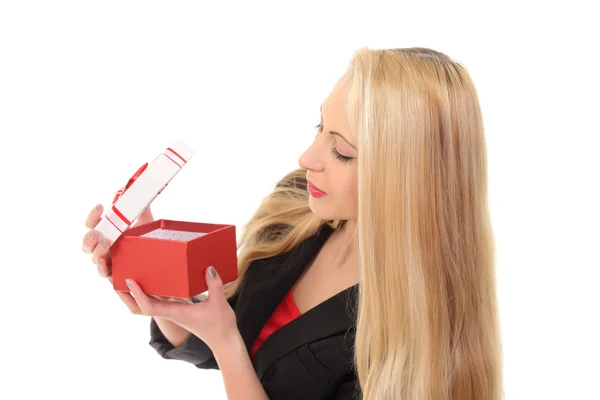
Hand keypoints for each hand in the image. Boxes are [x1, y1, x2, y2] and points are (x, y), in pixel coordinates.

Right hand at [82, 203, 153, 278]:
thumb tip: (142, 192)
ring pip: (95, 259)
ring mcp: (109, 261)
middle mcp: (104, 248)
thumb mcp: (146, 221)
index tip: (100, 206)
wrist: (160, 257)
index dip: (93, 216)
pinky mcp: (115, 274)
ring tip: (107, 243)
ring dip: (97, 252)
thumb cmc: (148, 238)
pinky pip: (105, 274)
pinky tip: (104, 263)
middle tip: (95, 233)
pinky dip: (102, 269)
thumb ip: (142, 207)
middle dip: (88, 238)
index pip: (92, 224)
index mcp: (107, 233)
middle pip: (87, 244)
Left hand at [124, 266, 238, 351]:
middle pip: (138, 307)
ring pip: (146, 303)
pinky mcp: (177, 308)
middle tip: (115, 277)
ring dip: (133, 292)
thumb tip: (209, 268)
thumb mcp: (219, 303)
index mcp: (175, 312)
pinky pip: (157, 298)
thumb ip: (214, 285)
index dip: (138, 294)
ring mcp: (172, 310)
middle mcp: (169, 312)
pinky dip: (149, 289)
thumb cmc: (220, 325)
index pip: (149, 306)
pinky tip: (151, 276)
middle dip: (125, 295)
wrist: (223, 341)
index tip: (130, 280)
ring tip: (127, 273)